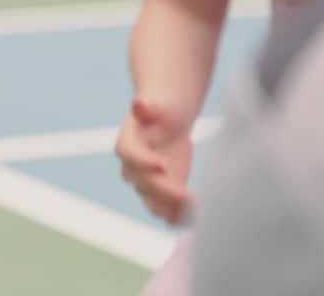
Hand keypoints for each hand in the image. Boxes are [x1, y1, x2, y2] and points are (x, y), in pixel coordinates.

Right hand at [115, 99, 194, 225]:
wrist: (168, 123)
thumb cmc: (162, 112)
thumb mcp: (158, 106)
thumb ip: (149, 108)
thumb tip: (138, 105)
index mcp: (126, 145)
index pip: (131, 156)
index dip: (145, 163)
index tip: (164, 166)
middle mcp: (132, 169)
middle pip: (144, 184)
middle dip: (165, 191)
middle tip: (189, 195)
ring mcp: (146, 184)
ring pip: (153, 203)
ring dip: (171, 210)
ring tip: (194, 212)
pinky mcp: (161, 195)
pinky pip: (166, 212)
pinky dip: (179, 218)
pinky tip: (197, 217)